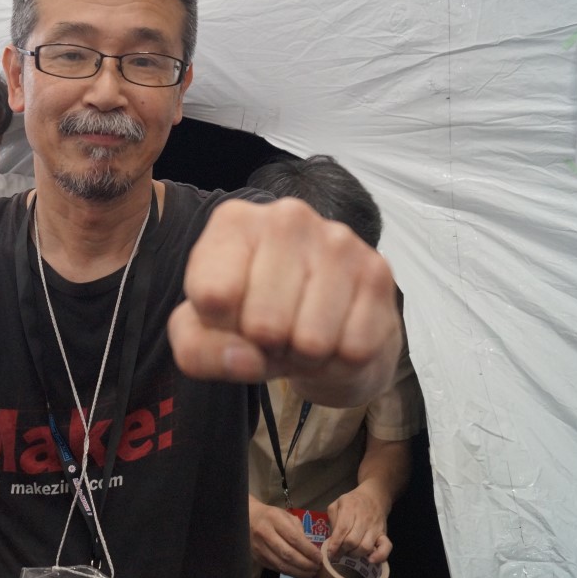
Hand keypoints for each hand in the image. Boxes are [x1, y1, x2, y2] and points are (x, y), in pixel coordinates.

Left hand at [169, 198, 401, 405]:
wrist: (320, 327)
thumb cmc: (251, 321)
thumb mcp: (203, 336)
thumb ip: (198, 351)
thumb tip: (245, 358)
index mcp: (234, 222)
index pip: (213, 296)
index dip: (220, 328)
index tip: (229, 317)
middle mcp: (287, 217)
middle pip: (263, 323)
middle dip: (266, 346)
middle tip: (273, 332)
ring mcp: (338, 240)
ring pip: (311, 340)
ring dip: (305, 355)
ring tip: (301, 334)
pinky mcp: (378, 270)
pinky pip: (353, 348)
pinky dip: (341, 359)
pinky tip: (334, 334)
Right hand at [249, 498, 321, 577]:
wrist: (249, 517)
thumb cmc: (272, 516)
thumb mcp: (286, 516)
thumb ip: (299, 531)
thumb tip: (311, 551)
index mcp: (274, 519)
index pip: (294, 538)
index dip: (308, 550)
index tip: (319, 557)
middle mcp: (265, 533)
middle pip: (287, 554)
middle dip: (305, 564)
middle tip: (317, 567)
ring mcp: (259, 547)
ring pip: (281, 564)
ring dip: (299, 572)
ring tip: (310, 573)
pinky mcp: (257, 557)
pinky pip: (275, 568)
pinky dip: (290, 572)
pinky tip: (299, 573)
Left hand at [325, 487, 391, 563]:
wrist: (373, 497)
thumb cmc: (352, 503)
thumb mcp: (337, 505)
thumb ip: (332, 520)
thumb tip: (332, 540)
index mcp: (350, 508)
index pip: (342, 529)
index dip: (335, 543)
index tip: (329, 553)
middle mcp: (364, 518)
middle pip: (353, 540)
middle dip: (343, 550)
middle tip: (338, 553)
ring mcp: (375, 527)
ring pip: (366, 547)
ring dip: (355, 554)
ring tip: (349, 553)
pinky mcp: (384, 534)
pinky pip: (386, 547)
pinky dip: (379, 556)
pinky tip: (370, 560)